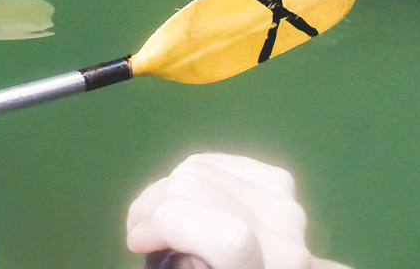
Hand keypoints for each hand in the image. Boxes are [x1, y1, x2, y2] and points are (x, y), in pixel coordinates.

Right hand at [125, 153, 350, 268]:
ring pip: (201, 166)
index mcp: (271, 267)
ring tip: (156, 216)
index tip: (136, 241)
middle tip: (136, 229)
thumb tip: (171, 244)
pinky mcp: (279, 182)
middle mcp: (283, 230)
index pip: (225, 236)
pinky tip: (184, 199)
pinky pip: (218, 161)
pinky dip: (192, 176)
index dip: (169, 228)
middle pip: (199, 185)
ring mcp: (284, 201)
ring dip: (166, 189)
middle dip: (153, 204)